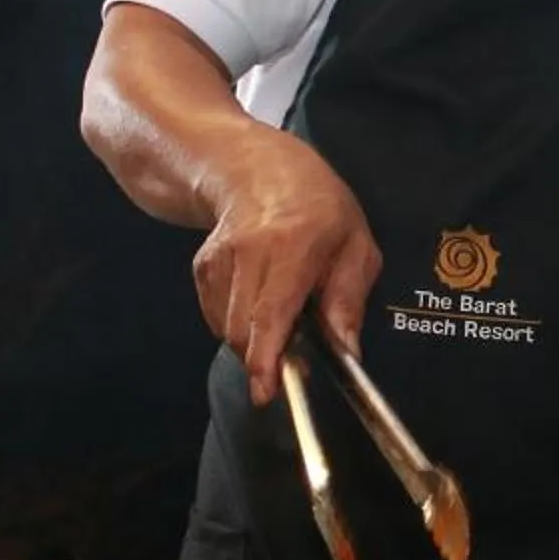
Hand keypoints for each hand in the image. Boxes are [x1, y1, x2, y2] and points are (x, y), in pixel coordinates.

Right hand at [191, 130, 380, 405]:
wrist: (256, 168)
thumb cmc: (320, 209)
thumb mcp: (356, 246)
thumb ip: (349, 299)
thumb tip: (347, 351)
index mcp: (294, 244)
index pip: (272, 310)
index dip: (266, 356)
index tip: (266, 391)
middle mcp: (248, 252)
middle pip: (244, 329)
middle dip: (266, 359)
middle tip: (295, 363)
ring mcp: (218, 260)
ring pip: (229, 328)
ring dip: (256, 340)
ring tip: (286, 315)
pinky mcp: (201, 269)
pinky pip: (218, 318)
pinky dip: (241, 324)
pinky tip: (262, 301)